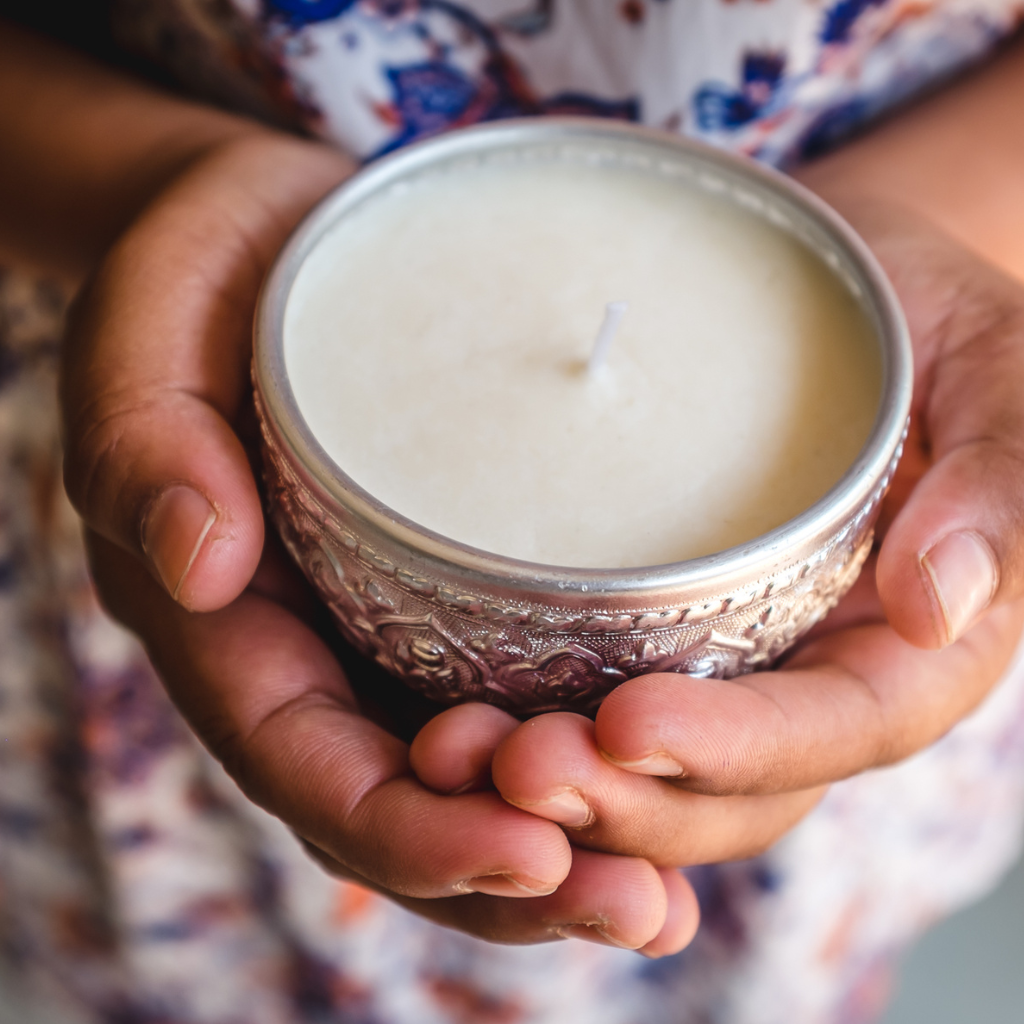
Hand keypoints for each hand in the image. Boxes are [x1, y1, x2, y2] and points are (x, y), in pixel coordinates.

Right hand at [62, 132, 698, 953]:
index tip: (527, 852)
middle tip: (639, 911)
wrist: (278, 245)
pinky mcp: (459, 594)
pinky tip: (675, 788)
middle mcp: (315, 651)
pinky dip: (591, 764)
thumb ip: (147, 439)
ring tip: (667, 902)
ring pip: (470, 781)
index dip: (407, 828)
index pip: (307, 762)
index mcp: (226, 620)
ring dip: (570, 853)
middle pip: (403, 808)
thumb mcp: (150, 328)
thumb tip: (195, 560)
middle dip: (512, 878)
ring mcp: (391, 631)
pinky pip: (519, 699)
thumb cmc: (206, 279)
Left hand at [410, 207, 1023, 865]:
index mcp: (912, 649)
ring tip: (459, 760)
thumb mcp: (997, 371)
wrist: (830, 298)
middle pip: (727, 791)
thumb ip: (1002, 482)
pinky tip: (452, 723)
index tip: (627, 728)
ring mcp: (731, 666)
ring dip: (562, 792)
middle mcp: (814, 679)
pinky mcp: (658, 638)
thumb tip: (940, 606)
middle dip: (624, 799)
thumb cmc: (921, 324)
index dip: (734, 748)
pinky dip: (531, 730)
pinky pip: (598, 710)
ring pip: (654, 780)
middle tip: (513, 766)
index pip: (832, 730)